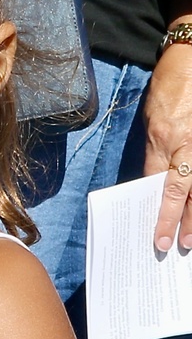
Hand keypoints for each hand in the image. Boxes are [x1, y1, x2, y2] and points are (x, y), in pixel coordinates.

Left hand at [144, 42, 191, 249]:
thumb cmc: (169, 92)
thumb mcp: (153, 127)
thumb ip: (154, 158)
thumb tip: (151, 188)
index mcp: (173, 143)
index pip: (165, 188)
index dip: (163, 215)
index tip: (159, 237)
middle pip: (191, 193)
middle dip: (186, 221)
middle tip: (179, 245)